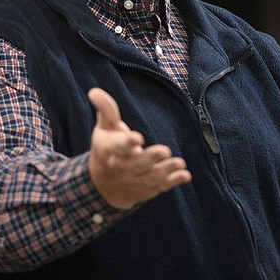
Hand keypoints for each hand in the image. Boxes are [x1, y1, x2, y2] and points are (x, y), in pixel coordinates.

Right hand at [87, 88, 191, 209]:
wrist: (102, 185)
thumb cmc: (106, 149)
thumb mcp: (103, 129)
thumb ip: (106, 110)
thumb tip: (94, 91)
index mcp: (110, 151)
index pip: (117, 147)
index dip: (126, 143)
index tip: (137, 138)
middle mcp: (122, 167)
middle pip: (136, 164)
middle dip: (150, 158)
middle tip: (165, 150)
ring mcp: (135, 180)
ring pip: (150, 177)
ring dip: (165, 171)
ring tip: (179, 163)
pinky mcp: (146, 188)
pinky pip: (160, 187)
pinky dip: (173, 182)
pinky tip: (185, 176)